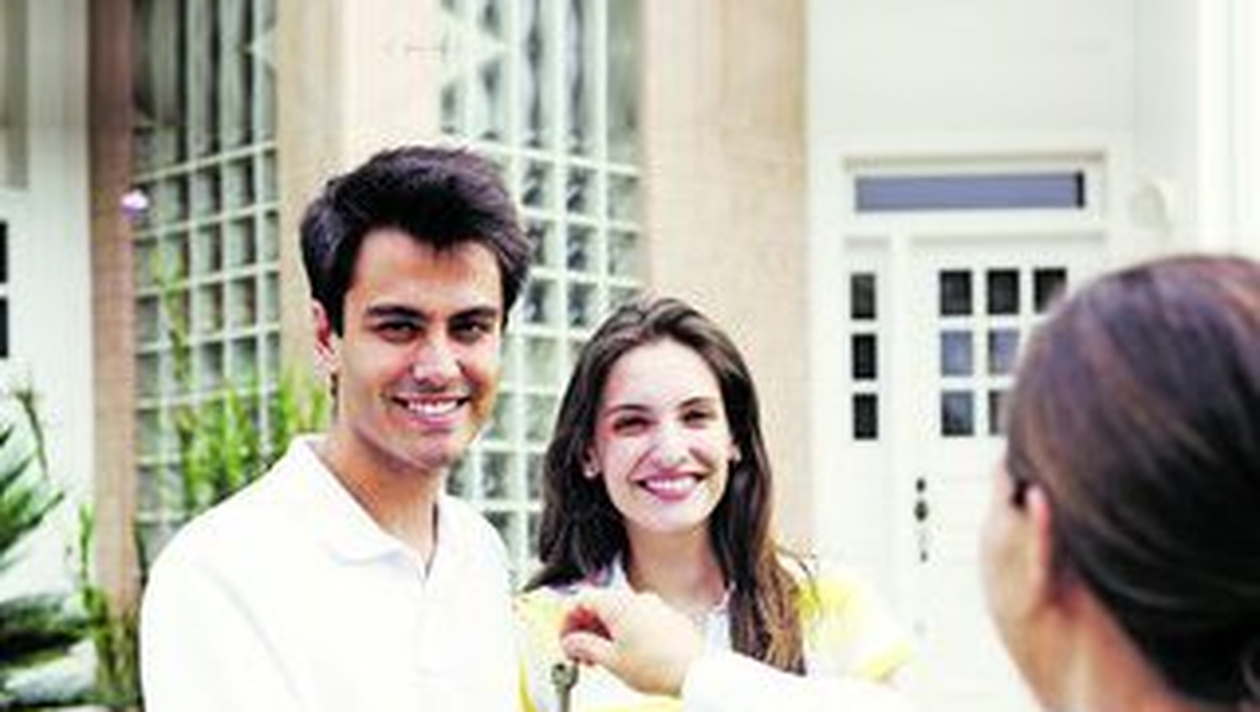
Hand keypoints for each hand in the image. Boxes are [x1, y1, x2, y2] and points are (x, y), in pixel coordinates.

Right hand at [559, 589, 704, 695]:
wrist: (696, 672)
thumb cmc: (659, 666)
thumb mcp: (611, 661)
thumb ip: (584, 647)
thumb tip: (571, 642)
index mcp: (618, 603)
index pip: (581, 599)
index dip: (567, 620)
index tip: (565, 640)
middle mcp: (637, 599)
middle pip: (599, 605)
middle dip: (584, 629)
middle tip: (579, 654)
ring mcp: (653, 607)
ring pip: (618, 613)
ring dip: (603, 633)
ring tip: (600, 659)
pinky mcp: (666, 618)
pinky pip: (636, 618)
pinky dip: (623, 633)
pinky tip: (623, 655)